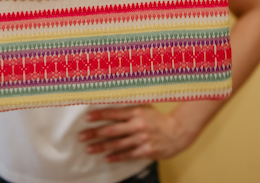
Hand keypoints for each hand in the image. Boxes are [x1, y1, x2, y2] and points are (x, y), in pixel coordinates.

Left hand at [78, 105, 193, 161]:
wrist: (177, 132)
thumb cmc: (158, 118)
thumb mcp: (144, 108)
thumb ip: (129, 108)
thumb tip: (112, 103)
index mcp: (136, 112)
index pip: (114, 113)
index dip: (99, 115)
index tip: (87, 117)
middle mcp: (137, 126)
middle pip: (111, 130)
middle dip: (95, 133)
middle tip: (82, 136)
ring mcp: (141, 139)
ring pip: (117, 144)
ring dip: (101, 147)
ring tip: (89, 148)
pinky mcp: (145, 151)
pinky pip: (128, 154)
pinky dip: (116, 156)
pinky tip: (106, 157)